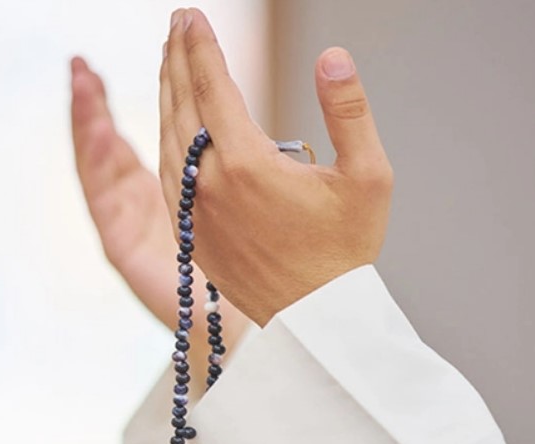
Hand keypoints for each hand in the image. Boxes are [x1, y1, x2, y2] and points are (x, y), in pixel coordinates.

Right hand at [69, 56, 249, 345]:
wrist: (265, 323)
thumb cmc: (268, 258)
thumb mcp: (255, 187)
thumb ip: (240, 149)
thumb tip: (250, 105)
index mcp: (175, 187)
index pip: (147, 130)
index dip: (130, 96)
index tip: (115, 66)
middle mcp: (148, 204)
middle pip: (110, 143)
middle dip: (92, 102)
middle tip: (80, 63)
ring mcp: (132, 226)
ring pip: (100, 166)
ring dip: (88, 122)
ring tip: (81, 80)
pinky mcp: (125, 250)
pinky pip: (103, 203)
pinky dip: (95, 164)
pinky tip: (98, 129)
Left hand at [160, 9, 393, 325]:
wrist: (316, 321)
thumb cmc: (347, 251)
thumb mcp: (368, 176)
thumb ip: (349, 110)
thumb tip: (332, 56)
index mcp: (246, 163)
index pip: (212, 87)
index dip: (200, 46)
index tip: (190, 15)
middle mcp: (209, 184)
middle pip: (182, 106)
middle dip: (177, 59)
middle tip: (176, 25)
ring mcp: (194, 210)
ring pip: (168, 138)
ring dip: (167, 94)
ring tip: (170, 60)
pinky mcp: (191, 232)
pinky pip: (168, 173)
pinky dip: (166, 136)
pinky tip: (171, 121)